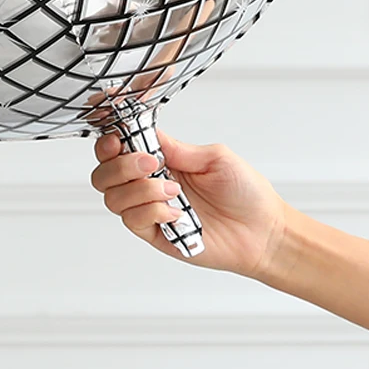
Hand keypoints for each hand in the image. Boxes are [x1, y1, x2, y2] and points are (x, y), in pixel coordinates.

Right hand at [90, 130, 288, 278]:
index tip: (117, 138)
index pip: (118, 148)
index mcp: (161, 160)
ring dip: (139, 190)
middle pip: (104, 174)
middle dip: (120, 165)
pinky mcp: (157, 235)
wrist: (264, 231)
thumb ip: (176, 147)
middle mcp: (149, 184)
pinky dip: (151, 212)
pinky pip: (134, 221)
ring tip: (172, 190)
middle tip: (150, 163)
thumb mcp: (214, 157)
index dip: (109, 141)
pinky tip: (175, 212)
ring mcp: (151, 210)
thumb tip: (145, 133)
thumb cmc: (246, 193)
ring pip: (113, 198)